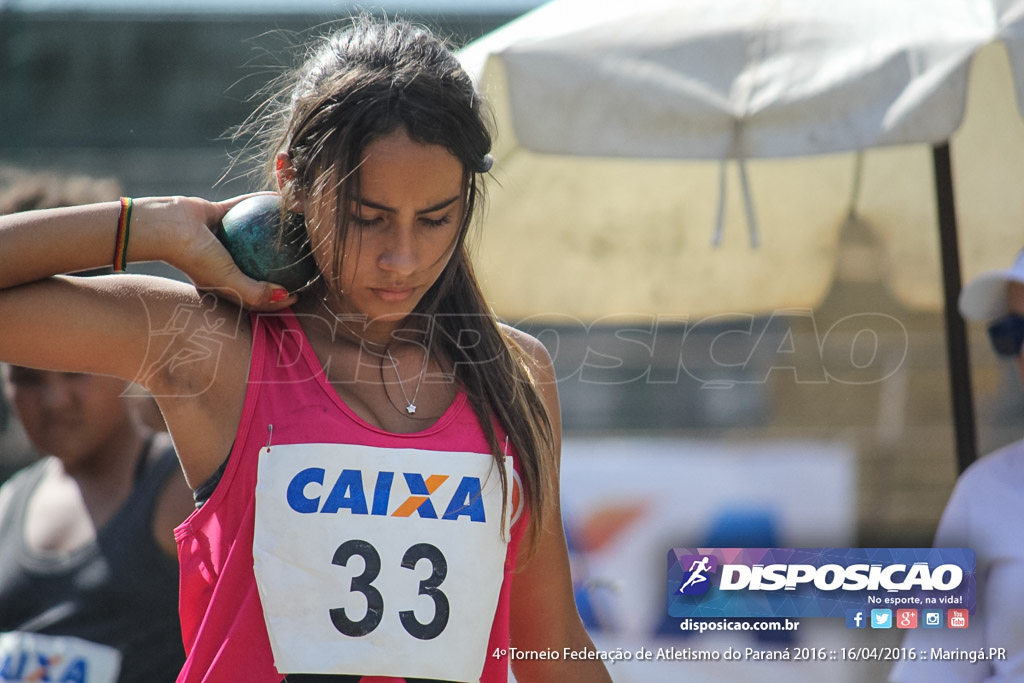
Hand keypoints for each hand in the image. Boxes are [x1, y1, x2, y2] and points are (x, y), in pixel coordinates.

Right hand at [146, 193, 298, 309]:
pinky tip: (279, 199)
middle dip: (281, 266)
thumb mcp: (228, 281)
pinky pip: (243, 207)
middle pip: (258, 266)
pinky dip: (259, 202)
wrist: (163, 227)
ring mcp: (220, 238)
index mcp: (224, 284)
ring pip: (253, 235)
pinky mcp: (216, 214)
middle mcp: (223, 263)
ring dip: (273, 231)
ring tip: (296, 227)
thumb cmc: (194, 257)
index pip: (257, 295)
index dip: (279, 298)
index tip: (300, 293)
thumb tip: (287, 297)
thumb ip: (256, 293)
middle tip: (305, 260)